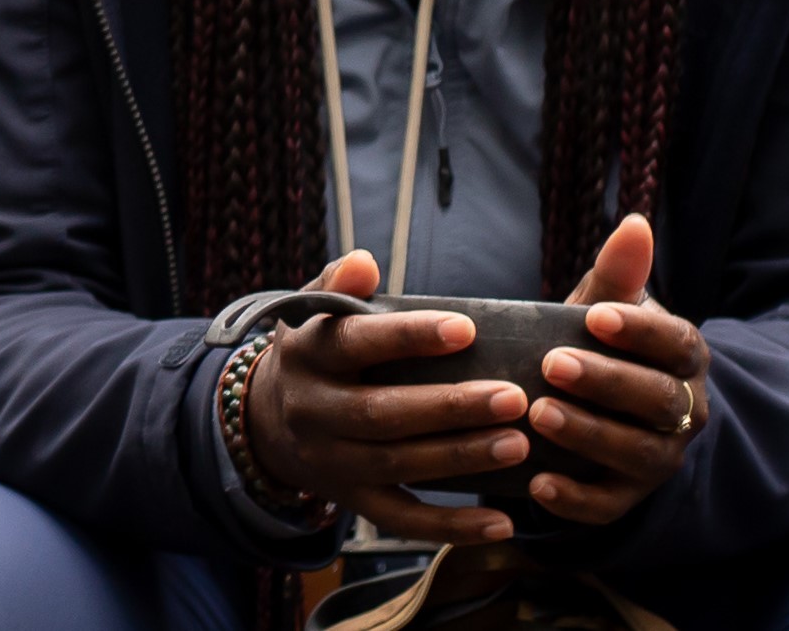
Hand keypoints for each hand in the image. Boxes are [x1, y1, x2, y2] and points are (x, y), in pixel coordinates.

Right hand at [243, 249, 536, 544]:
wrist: (270, 423)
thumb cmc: (320, 354)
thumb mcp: (315, 315)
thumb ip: (340, 286)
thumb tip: (364, 261)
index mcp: (306, 356)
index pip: (353, 344)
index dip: (407, 337)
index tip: (466, 328)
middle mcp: (311, 411)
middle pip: (379, 413)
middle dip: (449, 407)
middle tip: (514, 397)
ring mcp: (330, 460)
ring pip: (396, 465)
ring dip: (460, 458)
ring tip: (519, 445)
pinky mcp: (351, 500)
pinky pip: (401, 520)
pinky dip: (451, 527)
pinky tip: (502, 522)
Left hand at [524, 215, 710, 527]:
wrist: (601, 414)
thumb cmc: (596, 348)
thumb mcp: (604, 310)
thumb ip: (617, 275)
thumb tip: (635, 222)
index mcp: (682, 359)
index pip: (677, 345)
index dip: (642, 333)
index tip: (597, 318)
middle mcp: (683, 411)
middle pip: (659, 401)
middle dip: (608, 383)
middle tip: (553, 364)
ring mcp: (660, 458)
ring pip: (639, 454)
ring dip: (590, 436)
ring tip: (539, 415)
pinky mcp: (628, 497)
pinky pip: (609, 505)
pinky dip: (576, 499)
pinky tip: (538, 482)